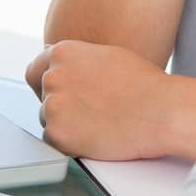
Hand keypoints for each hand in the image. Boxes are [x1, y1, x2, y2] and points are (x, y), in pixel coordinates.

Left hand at [24, 40, 172, 159]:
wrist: (160, 111)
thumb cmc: (144, 84)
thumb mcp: (107, 56)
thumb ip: (79, 60)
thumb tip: (64, 64)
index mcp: (64, 53)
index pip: (36, 68)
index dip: (46, 82)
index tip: (58, 92)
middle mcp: (53, 76)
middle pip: (41, 94)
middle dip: (57, 102)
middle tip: (80, 111)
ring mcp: (53, 106)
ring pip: (48, 118)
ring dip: (65, 123)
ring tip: (97, 123)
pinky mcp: (57, 134)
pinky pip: (54, 141)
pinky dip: (69, 142)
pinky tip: (94, 135)